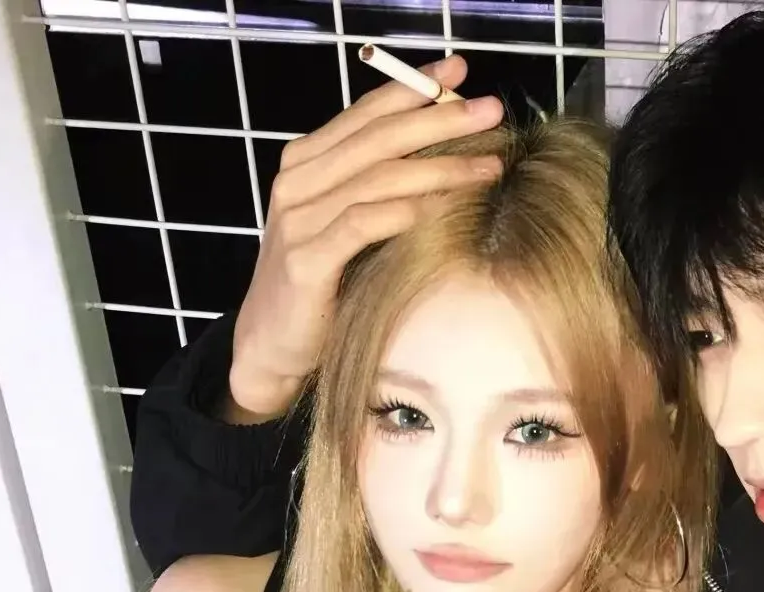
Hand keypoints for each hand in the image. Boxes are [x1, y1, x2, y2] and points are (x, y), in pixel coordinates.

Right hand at [228, 54, 504, 420]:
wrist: (271, 345)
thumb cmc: (319, 285)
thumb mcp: (344, 226)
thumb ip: (375, 189)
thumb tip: (444, 158)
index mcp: (307, 163)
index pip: (366, 113)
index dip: (414, 88)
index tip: (460, 73)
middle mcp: (298, 182)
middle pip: (378, 138)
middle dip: (439, 119)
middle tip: (491, 111)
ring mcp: (298, 220)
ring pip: (377, 179)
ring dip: (439, 169)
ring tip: (488, 166)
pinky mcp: (305, 260)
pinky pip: (362, 224)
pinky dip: (403, 212)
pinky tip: (441, 207)